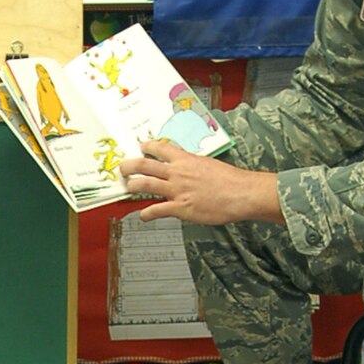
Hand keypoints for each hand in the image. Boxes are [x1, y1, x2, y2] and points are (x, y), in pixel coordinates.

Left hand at [120, 138, 282, 225]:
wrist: (240, 193)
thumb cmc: (230, 181)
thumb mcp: (209, 165)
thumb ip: (193, 166)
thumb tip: (187, 166)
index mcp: (186, 159)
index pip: (160, 148)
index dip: (147, 147)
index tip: (141, 147)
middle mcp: (178, 172)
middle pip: (145, 165)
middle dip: (130, 166)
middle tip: (123, 168)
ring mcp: (177, 190)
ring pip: (145, 185)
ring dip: (132, 186)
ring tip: (127, 188)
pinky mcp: (180, 208)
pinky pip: (156, 210)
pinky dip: (146, 214)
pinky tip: (142, 216)